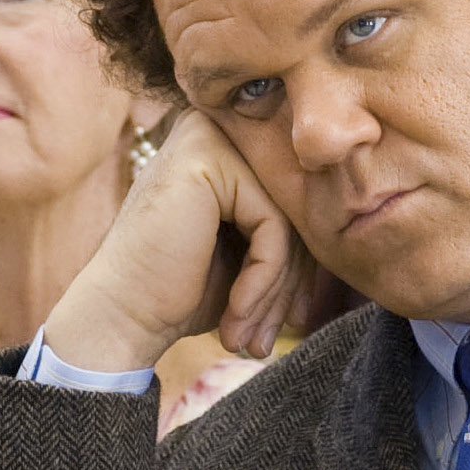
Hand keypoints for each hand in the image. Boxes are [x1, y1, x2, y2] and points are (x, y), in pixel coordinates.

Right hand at [42, 110, 312, 370]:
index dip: (302, 268)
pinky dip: (263, 282)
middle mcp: (216, 128)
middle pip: (296, 206)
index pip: (295, 201)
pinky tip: (236, 319)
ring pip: (289, 219)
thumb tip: (352, 229)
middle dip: (290, 285)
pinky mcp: (209, 161)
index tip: (289, 321)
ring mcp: (209, 138)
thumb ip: (291, 233)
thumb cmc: (177, 294)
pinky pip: (274, 227)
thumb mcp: (248, 259)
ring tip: (251, 340)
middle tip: (267, 342)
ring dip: (275, 292)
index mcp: (227, 146)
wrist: (118, 319)